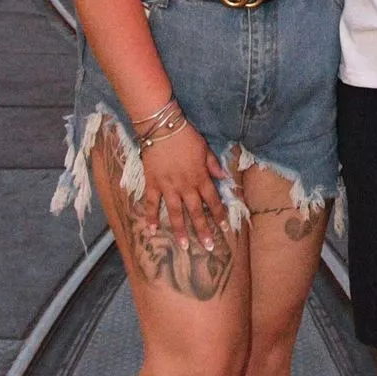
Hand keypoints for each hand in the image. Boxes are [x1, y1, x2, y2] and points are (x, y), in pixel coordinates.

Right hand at [141, 121, 227, 248]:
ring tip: (184, 247)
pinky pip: (151, 203)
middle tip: (208, 247)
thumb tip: (225, 177)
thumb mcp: (205, 148)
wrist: (161, 128)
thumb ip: (213, 164)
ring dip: (180, 230)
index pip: (212, 200)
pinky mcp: (152, 183)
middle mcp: (186, 186)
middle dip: (203, 230)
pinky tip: (152, 230)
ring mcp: (168, 187)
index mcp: (200, 177)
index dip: (218, 214)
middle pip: (196, 212)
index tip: (224, 227)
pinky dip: (151, 216)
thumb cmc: (185, 136)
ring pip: (175, 212)